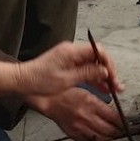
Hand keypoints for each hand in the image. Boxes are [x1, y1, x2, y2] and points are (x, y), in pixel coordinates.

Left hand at [0, 40, 122, 98]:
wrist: (23, 81)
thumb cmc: (39, 80)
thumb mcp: (66, 80)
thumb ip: (87, 74)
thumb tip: (104, 71)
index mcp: (72, 51)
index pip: (98, 51)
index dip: (108, 64)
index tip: (113, 77)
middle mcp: (72, 51)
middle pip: (97, 57)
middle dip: (109, 71)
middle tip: (116, 86)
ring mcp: (70, 57)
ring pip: (93, 64)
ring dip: (103, 76)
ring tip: (113, 89)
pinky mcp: (68, 64)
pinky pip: (86, 69)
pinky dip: (94, 77)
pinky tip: (102, 88)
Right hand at [25, 87, 122, 140]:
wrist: (48, 100)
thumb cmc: (65, 93)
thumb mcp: (86, 91)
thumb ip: (100, 101)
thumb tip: (113, 110)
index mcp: (91, 104)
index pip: (114, 118)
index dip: (122, 122)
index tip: (124, 122)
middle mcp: (86, 117)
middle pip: (110, 131)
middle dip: (118, 131)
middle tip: (120, 129)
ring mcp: (79, 127)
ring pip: (101, 139)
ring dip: (109, 137)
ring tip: (112, 134)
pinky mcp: (73, 133)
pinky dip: (96, 140)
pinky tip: (97, 136)